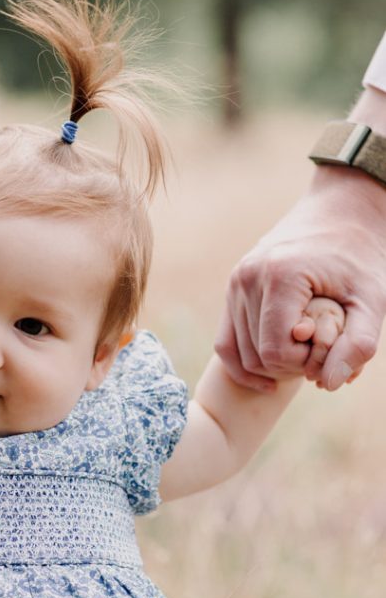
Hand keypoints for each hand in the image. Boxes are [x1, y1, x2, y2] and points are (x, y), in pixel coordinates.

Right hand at [216, 166, 385, 391]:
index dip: (305, 364)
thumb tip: (329, 384)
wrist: (341, 212)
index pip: (276, 352)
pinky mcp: (233, 289)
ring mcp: (235, 283)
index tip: (331, 349)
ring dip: (273, 366)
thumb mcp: (373, 299)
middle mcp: (248, 278)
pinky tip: (270, 380)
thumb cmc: (360, 256)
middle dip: (291, 366)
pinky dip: (244, 365)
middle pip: (257, 357)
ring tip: (307, 351)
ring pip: (240, 354)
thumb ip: (359, 343)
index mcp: (279, 276)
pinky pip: (226, 342)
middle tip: (323, 353)